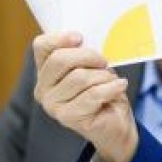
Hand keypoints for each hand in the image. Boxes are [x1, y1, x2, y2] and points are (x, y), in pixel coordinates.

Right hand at [33, 31, 137, 161]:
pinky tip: (120, 86)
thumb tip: (89, 42)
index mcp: (45, 71)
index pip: (42, 46)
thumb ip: (86, 54)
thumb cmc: (104, 91)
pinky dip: (111, 87)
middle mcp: (43, 88)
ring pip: (79, 77)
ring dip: (103, 76)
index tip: (80, 38)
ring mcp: (53, 105)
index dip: (60, 38)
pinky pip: (93, 94)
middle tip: (104, 63)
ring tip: (111, 81)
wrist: (116, 123)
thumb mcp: (94, 67)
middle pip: (60, 59)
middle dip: (89, 57)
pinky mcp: (68, 117)